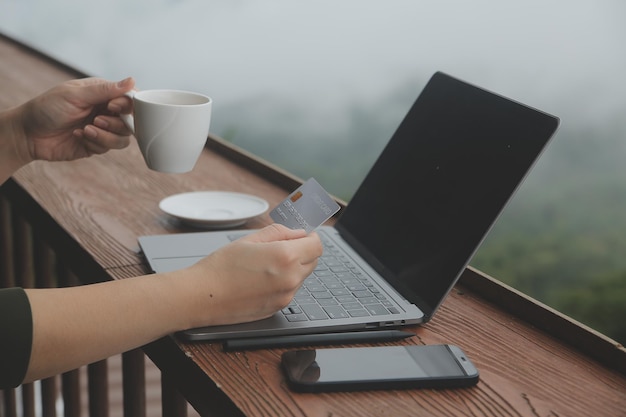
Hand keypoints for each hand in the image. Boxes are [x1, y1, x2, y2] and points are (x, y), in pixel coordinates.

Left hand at [17, 77, 134, 163]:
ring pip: (123, 138)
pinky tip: (77, 136)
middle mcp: (106, 111)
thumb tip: (132, 81)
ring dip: (106, 136)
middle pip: (131, 121)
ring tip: (86, 130)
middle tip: (97, 120)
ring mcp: (102, 129)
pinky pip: (109, 148)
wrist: (28, 134)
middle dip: (115, 123)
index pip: (130, 99)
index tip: (112, 107)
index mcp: (102, 94)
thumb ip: (105, 90)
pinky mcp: (97, 145)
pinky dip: (95, 143)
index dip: (127, 105)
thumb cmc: (47, 108)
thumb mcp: (75, 95)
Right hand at [179, 224, 322, 327]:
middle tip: (282, 246)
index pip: (317, 246)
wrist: (202, 297)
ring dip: (293, 268)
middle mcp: (290, 279)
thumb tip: (298, 232)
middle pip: (313, 261)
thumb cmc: (220, 267)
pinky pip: (290, 291)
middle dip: (303, 251)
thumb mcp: (250, 239)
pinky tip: (261, 279)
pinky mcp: (277, 308)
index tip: (302, 235)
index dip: (310, 237)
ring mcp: (285, 296)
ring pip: (302, 277)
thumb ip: (279, 233)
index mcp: (285, 257)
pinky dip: (283, 282)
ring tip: (266, 264)